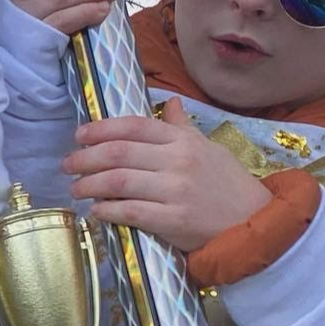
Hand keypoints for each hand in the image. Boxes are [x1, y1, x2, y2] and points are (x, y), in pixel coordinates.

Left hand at [62, 97, 270, 250]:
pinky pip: (130, 212)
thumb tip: (169, 102)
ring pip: (118, 182)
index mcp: (182, 141)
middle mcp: (177, 162)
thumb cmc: (228, 185)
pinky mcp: (173, 221)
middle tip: (67, 165)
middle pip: (117, 154)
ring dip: (89, 184)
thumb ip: (181, 128)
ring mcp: (175, 191)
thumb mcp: (208, 148)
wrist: (256, 223)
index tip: (79, 136)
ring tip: (76, 188)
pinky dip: (107, 211)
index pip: (132, 127)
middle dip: (85, 158)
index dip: (100, 129)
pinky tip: (96, 210)